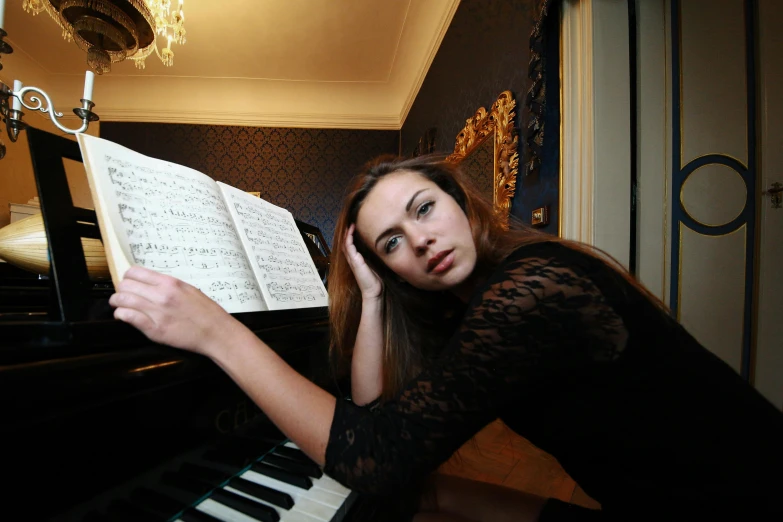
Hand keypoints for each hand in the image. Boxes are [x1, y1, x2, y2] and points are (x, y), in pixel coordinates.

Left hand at [109, 266, 244, 356]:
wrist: (216, 332)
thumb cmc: (206, 311)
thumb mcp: (188, 289)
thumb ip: (167, 286)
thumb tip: (148, 284)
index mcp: (169, 283)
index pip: (134, 272)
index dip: (128, 278)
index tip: (130, 284)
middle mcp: (161, 295)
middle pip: (125, 285)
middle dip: (121, 290)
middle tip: (124, 297)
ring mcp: (157, 312)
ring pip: (122, 300)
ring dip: (117, 303)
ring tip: (120, 307)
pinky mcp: (155, 330)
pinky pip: (128, 317)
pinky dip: (121, 315)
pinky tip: (123, 317)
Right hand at [343, 223, 381, 299]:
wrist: (374, 292)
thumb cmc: (375, 281)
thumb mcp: (375, 266)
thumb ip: (375, 258)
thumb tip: (383, 249)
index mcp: (357, 261)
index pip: (350, 246)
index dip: (351, 237)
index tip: (355, 228)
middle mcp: (352, 260)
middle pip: (345, 243)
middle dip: (347, 233)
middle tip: (350, 223)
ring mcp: (352, 260)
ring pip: (345, 243)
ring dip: (347, 233)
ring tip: (350, 224)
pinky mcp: (354, 261)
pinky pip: (348, 246)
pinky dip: (349, 237)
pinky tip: (351, 230)